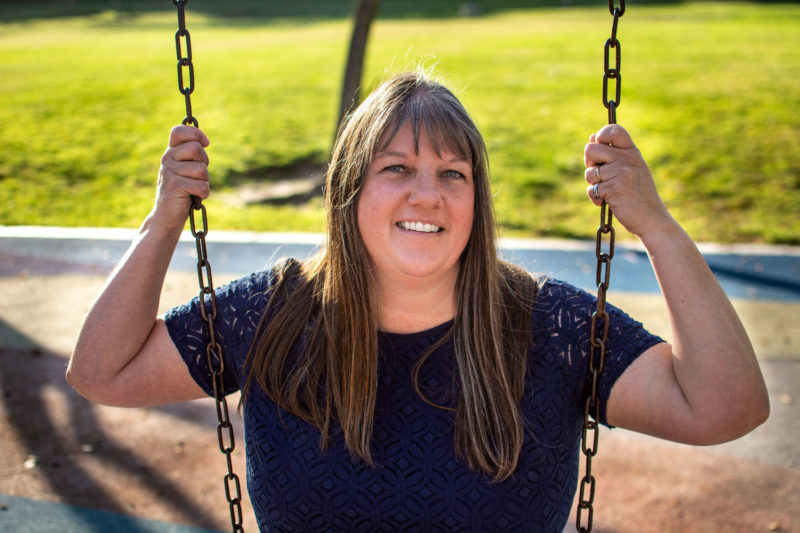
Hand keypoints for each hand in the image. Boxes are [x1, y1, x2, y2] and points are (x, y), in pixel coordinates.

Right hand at [151, 125, 209, 230]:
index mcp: (170, 152)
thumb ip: (192, 155)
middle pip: (196, 148)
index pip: (179, 131)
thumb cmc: (182, 191)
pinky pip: (201, 185)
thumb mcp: (186, 169)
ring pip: (201, 169)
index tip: (205, 143)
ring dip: (204, 181)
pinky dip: (204, 193)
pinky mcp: (174, 186)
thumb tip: (204, 140)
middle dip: (204, 162)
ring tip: (194, 188)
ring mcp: (169, 172)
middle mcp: (167, 159)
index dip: (195, 133)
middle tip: (198, 176)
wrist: (167, 215)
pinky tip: (195, 196)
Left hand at [583, 124, 672, 238]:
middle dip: (590, 163)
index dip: (600, 136)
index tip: (601, 149)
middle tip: (601, 175)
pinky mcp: (614, 189)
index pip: (613, 130)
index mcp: (632, 152)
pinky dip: (596, 198)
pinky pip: (592, 189)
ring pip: (589, 172)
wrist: (651, 218)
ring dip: (594, 184)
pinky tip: (607, 202)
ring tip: (609, 191)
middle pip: (590, 149)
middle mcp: (627, 159)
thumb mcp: (630, 169)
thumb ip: (612, 154)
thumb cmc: (637, 193)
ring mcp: (621, 173)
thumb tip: (591, 138)